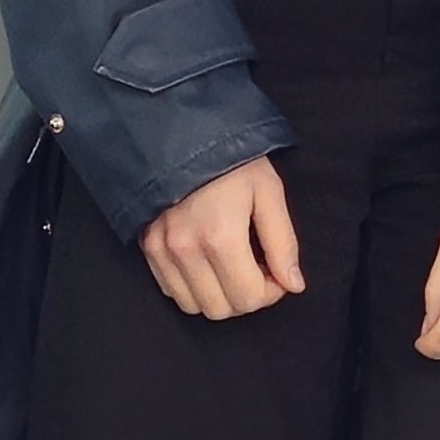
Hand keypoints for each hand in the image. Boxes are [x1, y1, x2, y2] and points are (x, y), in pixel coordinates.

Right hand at [136, 157, 301, 321]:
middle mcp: (185, 249)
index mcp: (220, 236)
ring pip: (193, 305)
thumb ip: (283, 243)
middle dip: (245, 296)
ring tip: (230, 265)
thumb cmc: (230, 159)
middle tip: (255, 268)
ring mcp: (161, 249)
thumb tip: (293, 284)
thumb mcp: (268, 192)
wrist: (180, 130)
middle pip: (220, 309)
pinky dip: (192, 286)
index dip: (270, 292)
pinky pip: (170, 290)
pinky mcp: (146, 246)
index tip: (275, 271)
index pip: (248, 298)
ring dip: (218, 295)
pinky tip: (206, 262)